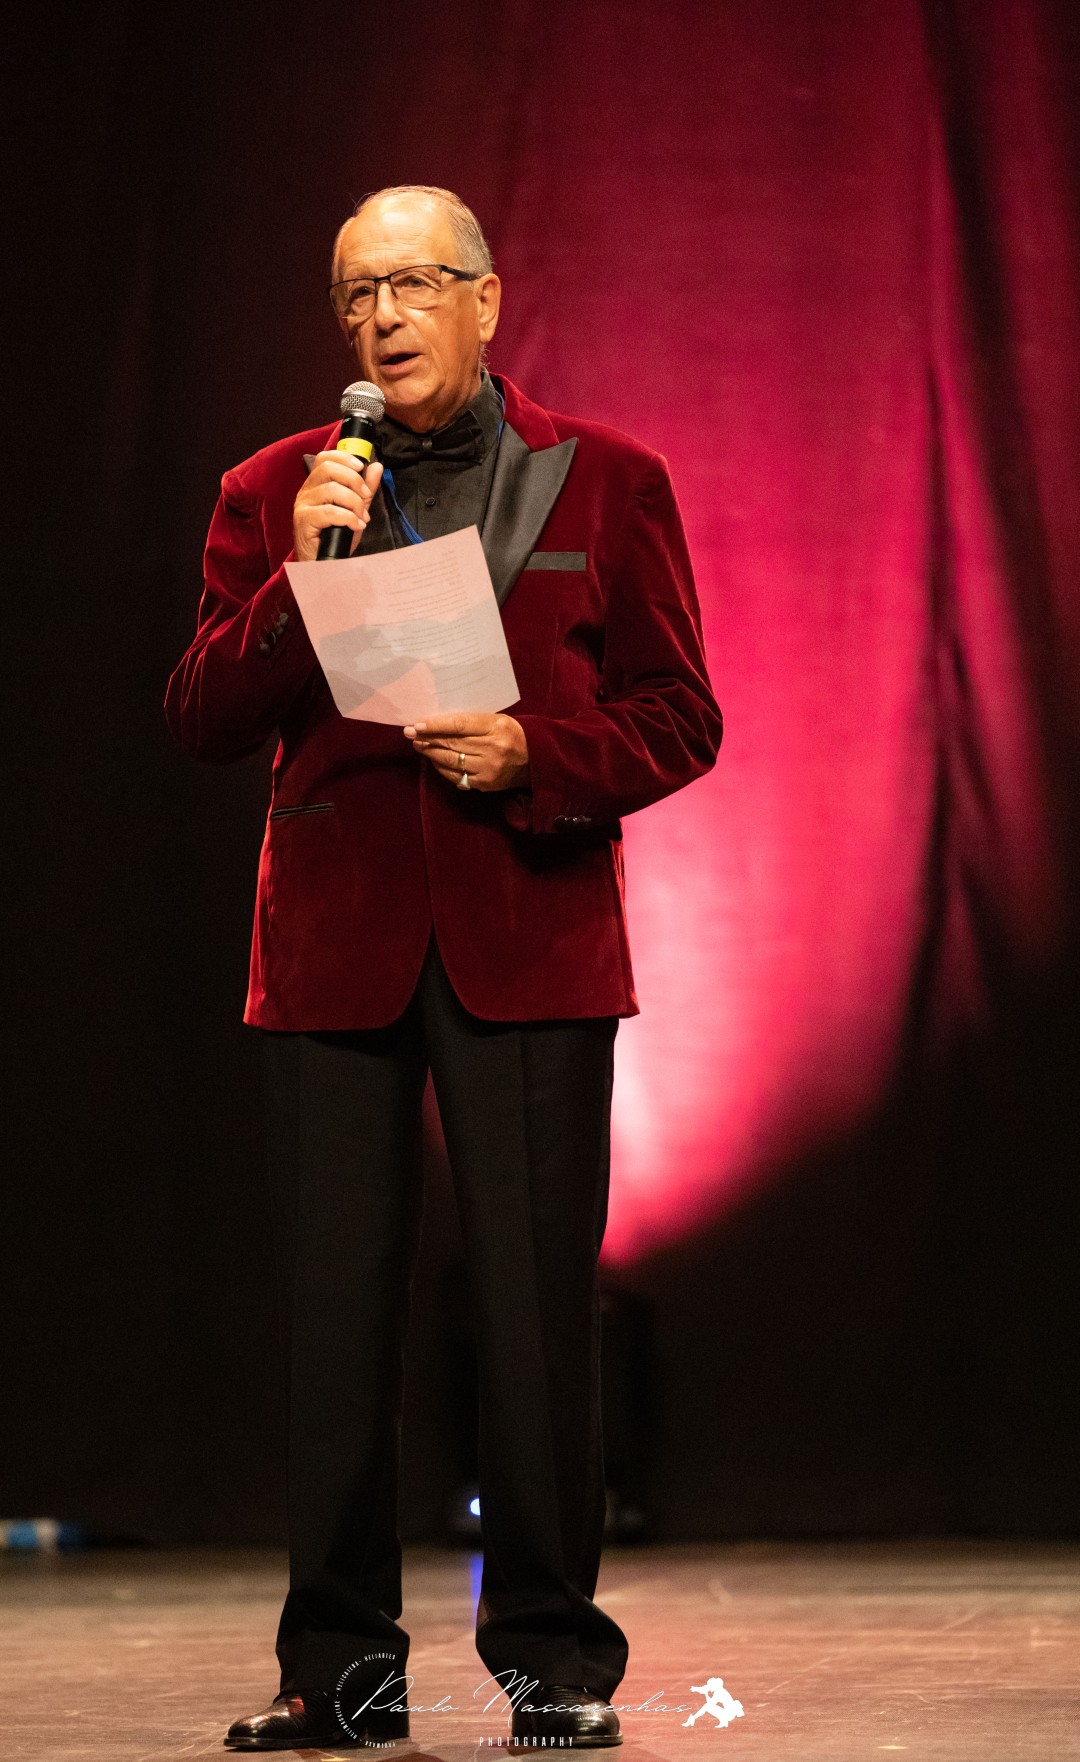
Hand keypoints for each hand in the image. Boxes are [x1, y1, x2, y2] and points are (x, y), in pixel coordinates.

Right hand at [292, 453, 383, 561]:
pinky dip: (348, 517)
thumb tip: (376, 466)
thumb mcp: (355, 510)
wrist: (324, 564)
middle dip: (354, 480)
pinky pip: (330, 511)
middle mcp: (306, 491)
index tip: (361, 468)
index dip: (344, 458)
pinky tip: (355, 526)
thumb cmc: (336, 538)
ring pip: (331, 489)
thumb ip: (364, 489)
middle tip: (366, 497)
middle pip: (328, 468)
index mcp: (316, 485)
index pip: (325, 458)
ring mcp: (303, 505)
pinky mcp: (303, 520)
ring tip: (361, 518)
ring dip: (354, 503)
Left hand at [403, 712, 529, 791]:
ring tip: (419, 745)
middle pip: (452, 744)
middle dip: (428, 739)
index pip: (459, 725)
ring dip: (431, 753)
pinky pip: (456, 776)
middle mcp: (492, 749)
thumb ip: (470, 722)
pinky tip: (434, 760)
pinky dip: (442, 768)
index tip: (417, 725)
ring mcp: (488, 769)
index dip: (435, 726)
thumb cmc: (510, 733)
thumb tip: (437, 723)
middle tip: (411, 734)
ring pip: (451, 761)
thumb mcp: (495, 720)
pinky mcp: (484, 784)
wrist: (534, 758)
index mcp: (496, 727)